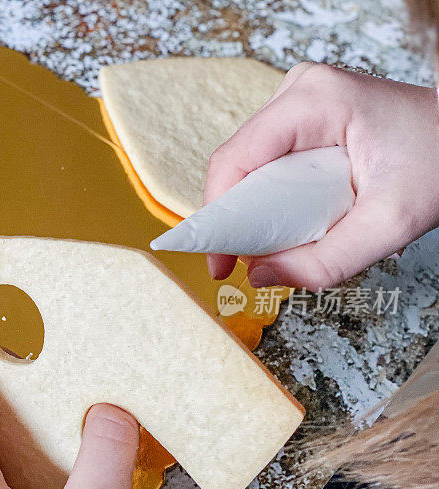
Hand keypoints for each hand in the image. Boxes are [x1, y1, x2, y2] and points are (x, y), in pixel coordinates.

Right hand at [205, 62, 438, 289]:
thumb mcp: (391, 223)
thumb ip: (327, 260)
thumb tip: (262, 277)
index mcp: (316, 101)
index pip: (236, 159)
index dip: (218, 216)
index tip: (221, 264)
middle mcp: (298, 91)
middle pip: (236, 161)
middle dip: (236, 216)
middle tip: (250, 261)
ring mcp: (297, 100)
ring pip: (246, 162)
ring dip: (251, 208)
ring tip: (274, 242)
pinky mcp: (300, 115)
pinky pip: (264, 159)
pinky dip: (268, 195)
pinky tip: (286, 218)